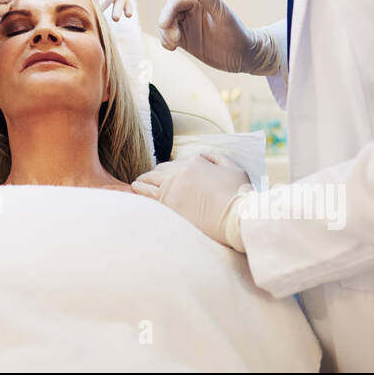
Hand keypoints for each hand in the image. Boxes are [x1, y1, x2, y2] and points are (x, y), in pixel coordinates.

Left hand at [131, 152, 250, 248]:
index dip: (171, 170)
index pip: (175, 164)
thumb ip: (216, 158)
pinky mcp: (167, 206)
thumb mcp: (233, 168)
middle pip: (158, 171)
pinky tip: (134, 190)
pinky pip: (146, 196)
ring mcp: (171, 190)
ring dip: (142, 182)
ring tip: (136, 184)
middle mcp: (178, 173)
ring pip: (148, 181)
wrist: (237, 217)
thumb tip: (201, 156)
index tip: (168, 176)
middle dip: (154, 175)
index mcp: (193, 163)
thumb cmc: (239, 194)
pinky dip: (139, 191)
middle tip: (148, 179)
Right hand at [157, 0, 279, 74]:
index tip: (164, 25)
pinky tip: (172, 49)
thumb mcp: (223, 15)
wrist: (244, 55)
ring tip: (174, 46)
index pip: (175, 3)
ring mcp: (187, 27)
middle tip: (175, 41)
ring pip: (165, 27)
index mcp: (198, 2)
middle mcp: (190, 13)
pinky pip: (169, 39)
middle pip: (167, 15)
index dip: (166, 12)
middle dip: (166, 27)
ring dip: (164, 35)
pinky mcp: (185, 41)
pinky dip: (166, 42)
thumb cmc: (237, 33)